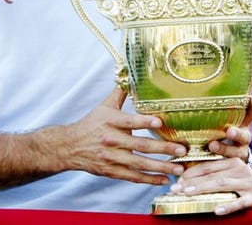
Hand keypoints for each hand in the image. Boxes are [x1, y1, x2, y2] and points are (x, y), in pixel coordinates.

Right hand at [51, 87, 185, 184]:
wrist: (70, 146)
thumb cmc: (91, 123)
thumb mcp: (105, 105)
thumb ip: (121, 92)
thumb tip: (129, 71)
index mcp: (111, 121)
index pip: (129, 121)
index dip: (144, 121)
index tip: (159, 121)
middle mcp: (111, 140)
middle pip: (140, 145)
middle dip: (163, 148)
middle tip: (182, 150)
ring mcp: (112, 157)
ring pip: (139, 164)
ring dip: (161, 167)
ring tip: (179, 168)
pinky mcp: (112, 171)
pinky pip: (133, 177)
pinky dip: (149, 179)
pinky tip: (164, 180)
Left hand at [170, 157, 251, 214]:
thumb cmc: (247, 183)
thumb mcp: (233, 174)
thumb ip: (216, 174)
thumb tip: (188, 180)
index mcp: (231, 162)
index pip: (207, 166)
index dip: (191, 173)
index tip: (176, 180)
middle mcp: (239, 169)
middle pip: (211, 175)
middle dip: (192, 182)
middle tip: (175, 189)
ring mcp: (248, 183)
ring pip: (222, 184)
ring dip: (203, 189)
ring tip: (188, 194)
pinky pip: (240, 202)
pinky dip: (228, 206)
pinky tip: (216, 210)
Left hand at [208, 95, 251, 160]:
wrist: (230, 158)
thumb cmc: (223, 131)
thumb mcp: (226, 120)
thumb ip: (222, 110)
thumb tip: (210, 90)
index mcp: (243, 125)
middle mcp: (243, 138)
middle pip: (244, 136)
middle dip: (237, 133)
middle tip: (229, 131)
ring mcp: (239, 153)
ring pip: (235, 153)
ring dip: (224, 149)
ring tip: (212, 146)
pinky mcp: (230, 166)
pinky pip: (224, 166)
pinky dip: (214, 163)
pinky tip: (204, 162)